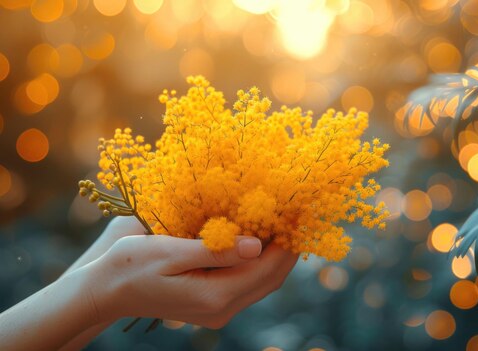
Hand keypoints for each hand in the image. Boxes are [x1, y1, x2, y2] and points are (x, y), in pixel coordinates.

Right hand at [85, 219, 298, 328]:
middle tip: (298, 215)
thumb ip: (215, 250)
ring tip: (284, 222)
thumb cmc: (131, 265)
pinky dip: (260, 262)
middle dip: (288, 248)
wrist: (106, 291)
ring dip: (276, 255)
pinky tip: (261, 238)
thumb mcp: (171, 252)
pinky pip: (248, 283)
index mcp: (213, 297)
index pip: (266, 270)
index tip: (297, 214)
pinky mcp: (213, 305)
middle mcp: (221, 310)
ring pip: (262, 283)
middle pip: (271, 279)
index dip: (286, 242)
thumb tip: (258, 244)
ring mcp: (218, 311)